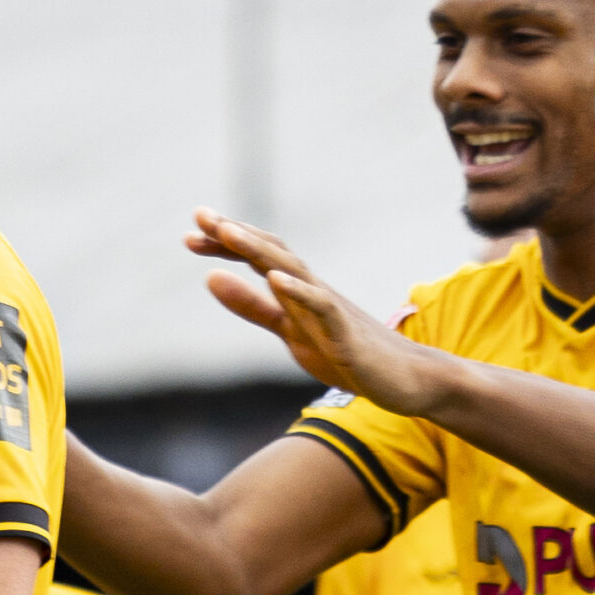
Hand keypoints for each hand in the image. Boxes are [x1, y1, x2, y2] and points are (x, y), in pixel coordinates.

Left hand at [187, 210, 447, 414]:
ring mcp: (330, 307)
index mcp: (296, 290)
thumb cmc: (346, 351)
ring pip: (292, 270)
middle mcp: (312, 289)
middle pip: (272, 252)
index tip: (189, 235)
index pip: (258, 257)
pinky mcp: (345, 332)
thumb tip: (211, 279)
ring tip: (227, 233)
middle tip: (200, 216)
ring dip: (259, 250)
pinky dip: (298, 290)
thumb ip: (253, 307)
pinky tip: (274, 279)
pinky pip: (321, 306)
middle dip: (236, 234)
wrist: (405, 379)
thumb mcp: (288, 330)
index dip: (225, 245)